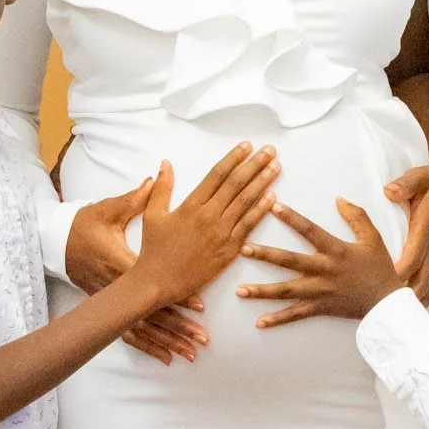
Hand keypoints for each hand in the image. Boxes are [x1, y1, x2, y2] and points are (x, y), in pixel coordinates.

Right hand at [65, 177, 209, 365]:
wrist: (56, 243)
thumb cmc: (84, 224)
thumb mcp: (106, 210)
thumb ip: (134, 199)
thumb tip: (155, 179)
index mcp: (122, 262)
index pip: (154, 281)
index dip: (177, 294)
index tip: (200, 305)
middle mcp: (119, 287)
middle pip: (152, 312)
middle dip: (178, 328)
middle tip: (203, 339)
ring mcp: (113, 300)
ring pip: (143, 327)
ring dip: (168, 341)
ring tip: (192, 353)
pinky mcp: (110, 307)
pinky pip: (131, 333)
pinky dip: (150, 347)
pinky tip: (167, 358)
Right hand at [132, 145, 282, 306]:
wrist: (158, 282)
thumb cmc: (154, 250)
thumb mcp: (152, 215)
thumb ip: (162, 188)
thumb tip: (166, 163)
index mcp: (191, 205)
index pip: (218, 174)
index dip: (234, 158)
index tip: (247, 146)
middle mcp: (209, 215)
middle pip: (237, 183)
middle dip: (255, 164)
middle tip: (270, 150)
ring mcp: (221, 233)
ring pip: (246, 201)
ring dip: (263, 182)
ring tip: (275, 166)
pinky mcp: (229, 250)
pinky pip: (249, 226)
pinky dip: (261, 210)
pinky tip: (272, 197)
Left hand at [237, 197, 405, 326]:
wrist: (387, 304)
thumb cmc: (380, 268)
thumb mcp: (373, 238)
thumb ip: (357, 216)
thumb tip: (339, 199)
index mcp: (336, 250)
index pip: (310, 230)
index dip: (292, 218)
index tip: (273, 206)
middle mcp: (324, 271)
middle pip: (290, 262)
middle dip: (265, 255)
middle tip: (242, 249)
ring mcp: (320, 292)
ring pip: (286, 291)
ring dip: (262, 291)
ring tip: (239, 290)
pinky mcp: (320, 308)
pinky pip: (296, 315)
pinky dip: (277, 320)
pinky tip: (259, 322)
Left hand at [384, 138, 428, 299]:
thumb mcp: (422, 175)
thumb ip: (406, 184)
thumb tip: (389, 191)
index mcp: (426, 227)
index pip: (412, 258)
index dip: (398, 275)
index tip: (382, 288)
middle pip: (420, 278)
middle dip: (403, 296)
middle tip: (382, 311)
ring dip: (414, 299)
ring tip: (396, 317)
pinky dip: (425, 294)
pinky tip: (414, 307)